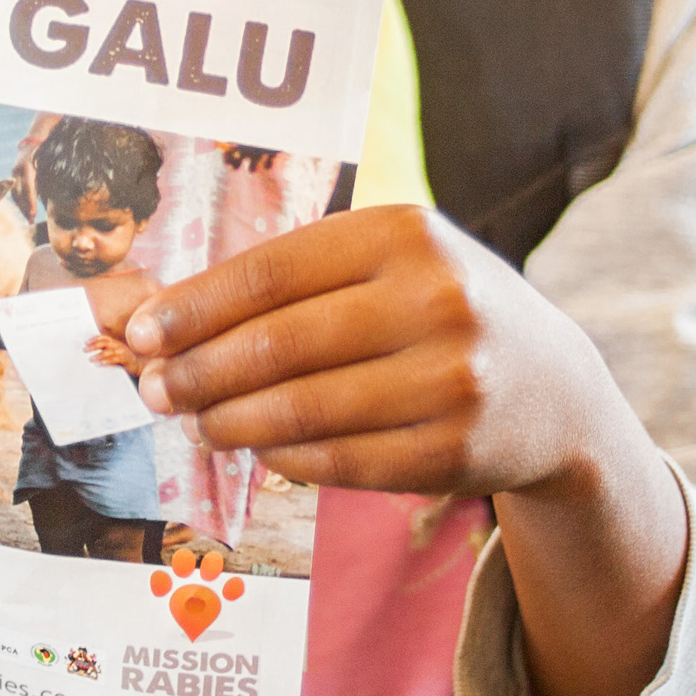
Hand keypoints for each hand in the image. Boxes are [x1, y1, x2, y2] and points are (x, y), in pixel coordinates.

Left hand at [87, 334, 143, 377]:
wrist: (138, 365)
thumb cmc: (124, 359)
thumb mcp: (115, 352)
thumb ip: (106, 349)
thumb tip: (92, 348)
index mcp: (115, 342)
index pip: (103, 337)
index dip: (94, 339)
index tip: (86, 343)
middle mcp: (118, 345)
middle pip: (104, 343)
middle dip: (93, 346)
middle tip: (85, 350)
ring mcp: (122, 352)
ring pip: (108, 352)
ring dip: (98, 355)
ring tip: (91, 359)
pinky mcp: (125, 360)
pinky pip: (115, 360)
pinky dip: (108, 361)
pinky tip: (101, 363)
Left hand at [120, 206, 621, 500]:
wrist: (554, 387)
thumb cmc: (434, 309)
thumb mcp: (385, 263)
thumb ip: (293, 279)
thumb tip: (167, 318)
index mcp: (404, 234)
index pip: (271, 272)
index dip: (194, 307)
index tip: (142, 332)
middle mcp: (435, 300)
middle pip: (279, 344)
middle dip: (199, 371)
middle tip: (154, 388)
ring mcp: (452, 380)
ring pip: (303, 410)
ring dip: (229, 422)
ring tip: (194, 421)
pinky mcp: (456, 451)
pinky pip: (340, 461)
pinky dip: (283, 458)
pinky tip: (255, 449)